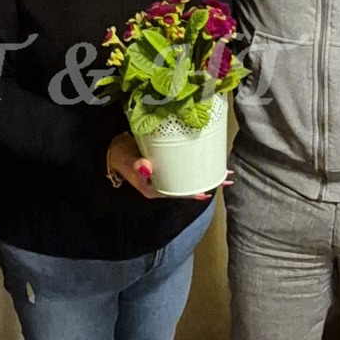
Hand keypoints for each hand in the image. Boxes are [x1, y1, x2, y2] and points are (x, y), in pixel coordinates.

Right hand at [106, 134, 233, 199]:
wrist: (113, 147)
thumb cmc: (120, 156)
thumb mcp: (127, 161)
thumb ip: (136, 165)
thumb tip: (147, 167)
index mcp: (155, 188)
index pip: (178, 192)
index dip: (193, 193)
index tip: (208, 191)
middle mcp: (164, 183)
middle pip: (188, 185)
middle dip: (207, 182)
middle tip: (226, 179)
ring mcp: (167, 173)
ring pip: (189, 176)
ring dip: (206, 173)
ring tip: (224, 171)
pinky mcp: (168, 162)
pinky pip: (185, 165)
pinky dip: (198, 163)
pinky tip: (209, 159)